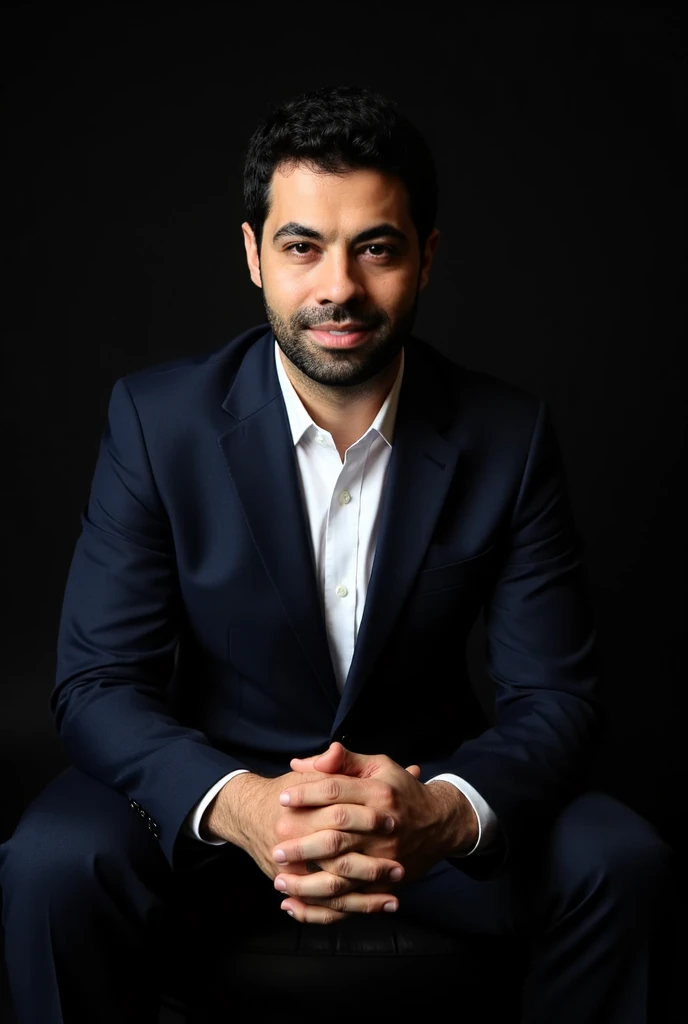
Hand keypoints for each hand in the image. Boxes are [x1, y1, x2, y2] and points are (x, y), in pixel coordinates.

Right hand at [201, 768, 405, 920]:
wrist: (248, 814)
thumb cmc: (286, 795)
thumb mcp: (305, 774)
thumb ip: (325, 765)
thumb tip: (336, 750)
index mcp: (300, 811)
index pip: (339, 816)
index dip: (368, 819)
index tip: (394, 823)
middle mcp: (292, 841)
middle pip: (337, 858)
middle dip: (371, 865)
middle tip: (400, 866)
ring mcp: (290, 868)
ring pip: (332, 890)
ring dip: (365, 897)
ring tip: (394, 897)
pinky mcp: (290, 886)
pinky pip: (321, 908)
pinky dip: (347, 911)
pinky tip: (369, 911)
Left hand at [274, 742, 470, 923]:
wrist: (440, 823)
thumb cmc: (400, 791)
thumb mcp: (378, 766)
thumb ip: (341, 762)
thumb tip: (301, 763)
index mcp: (379, 794)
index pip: (335, 791)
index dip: (306, 794)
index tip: (281, 798)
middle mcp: (383, 827)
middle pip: (337, 835)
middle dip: (302, 843)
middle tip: (276, 845)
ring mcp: (385, 858)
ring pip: (342, 873)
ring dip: (308, 881)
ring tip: (279, 880)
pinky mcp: (385, 883)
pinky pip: (352, 900)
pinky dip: (323, 907)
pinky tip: (297, 906)